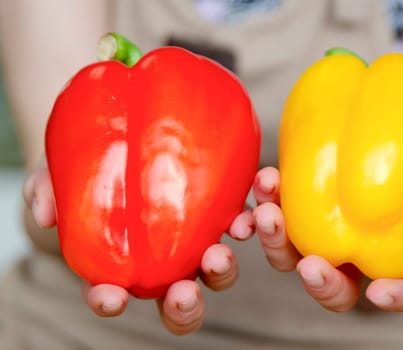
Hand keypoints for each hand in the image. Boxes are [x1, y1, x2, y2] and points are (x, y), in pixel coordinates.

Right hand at [23, 157, 254, 334]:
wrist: (123, 132)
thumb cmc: (89, 161)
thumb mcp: (57, 170)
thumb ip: (46, 191)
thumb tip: (44, 215)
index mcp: (121, 260)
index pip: (111, 292)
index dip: (109, 301)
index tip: (112, 297)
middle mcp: (164, 258)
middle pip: (177, 298)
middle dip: (183, 305)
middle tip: (183, 291)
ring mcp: (195, 237)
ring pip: (215, 271)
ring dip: (221, 270)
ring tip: (220, 251)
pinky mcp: (220, 208)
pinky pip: (239, 224)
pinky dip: (247, 224)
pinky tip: (249, 215)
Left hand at [253, 166, 402, 311]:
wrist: (386, 132)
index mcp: (392, 257)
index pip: (399, 290)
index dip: (393, 297)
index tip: (379, 292)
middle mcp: (350, 254)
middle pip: (332, 287)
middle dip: (319, 282)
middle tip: (310, 266)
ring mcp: (317, 231)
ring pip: (288, 254)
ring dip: (275, 239)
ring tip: (269, 213)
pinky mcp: (293, 204)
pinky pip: (273, 210)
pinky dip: (266, 199)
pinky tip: (267, 178)